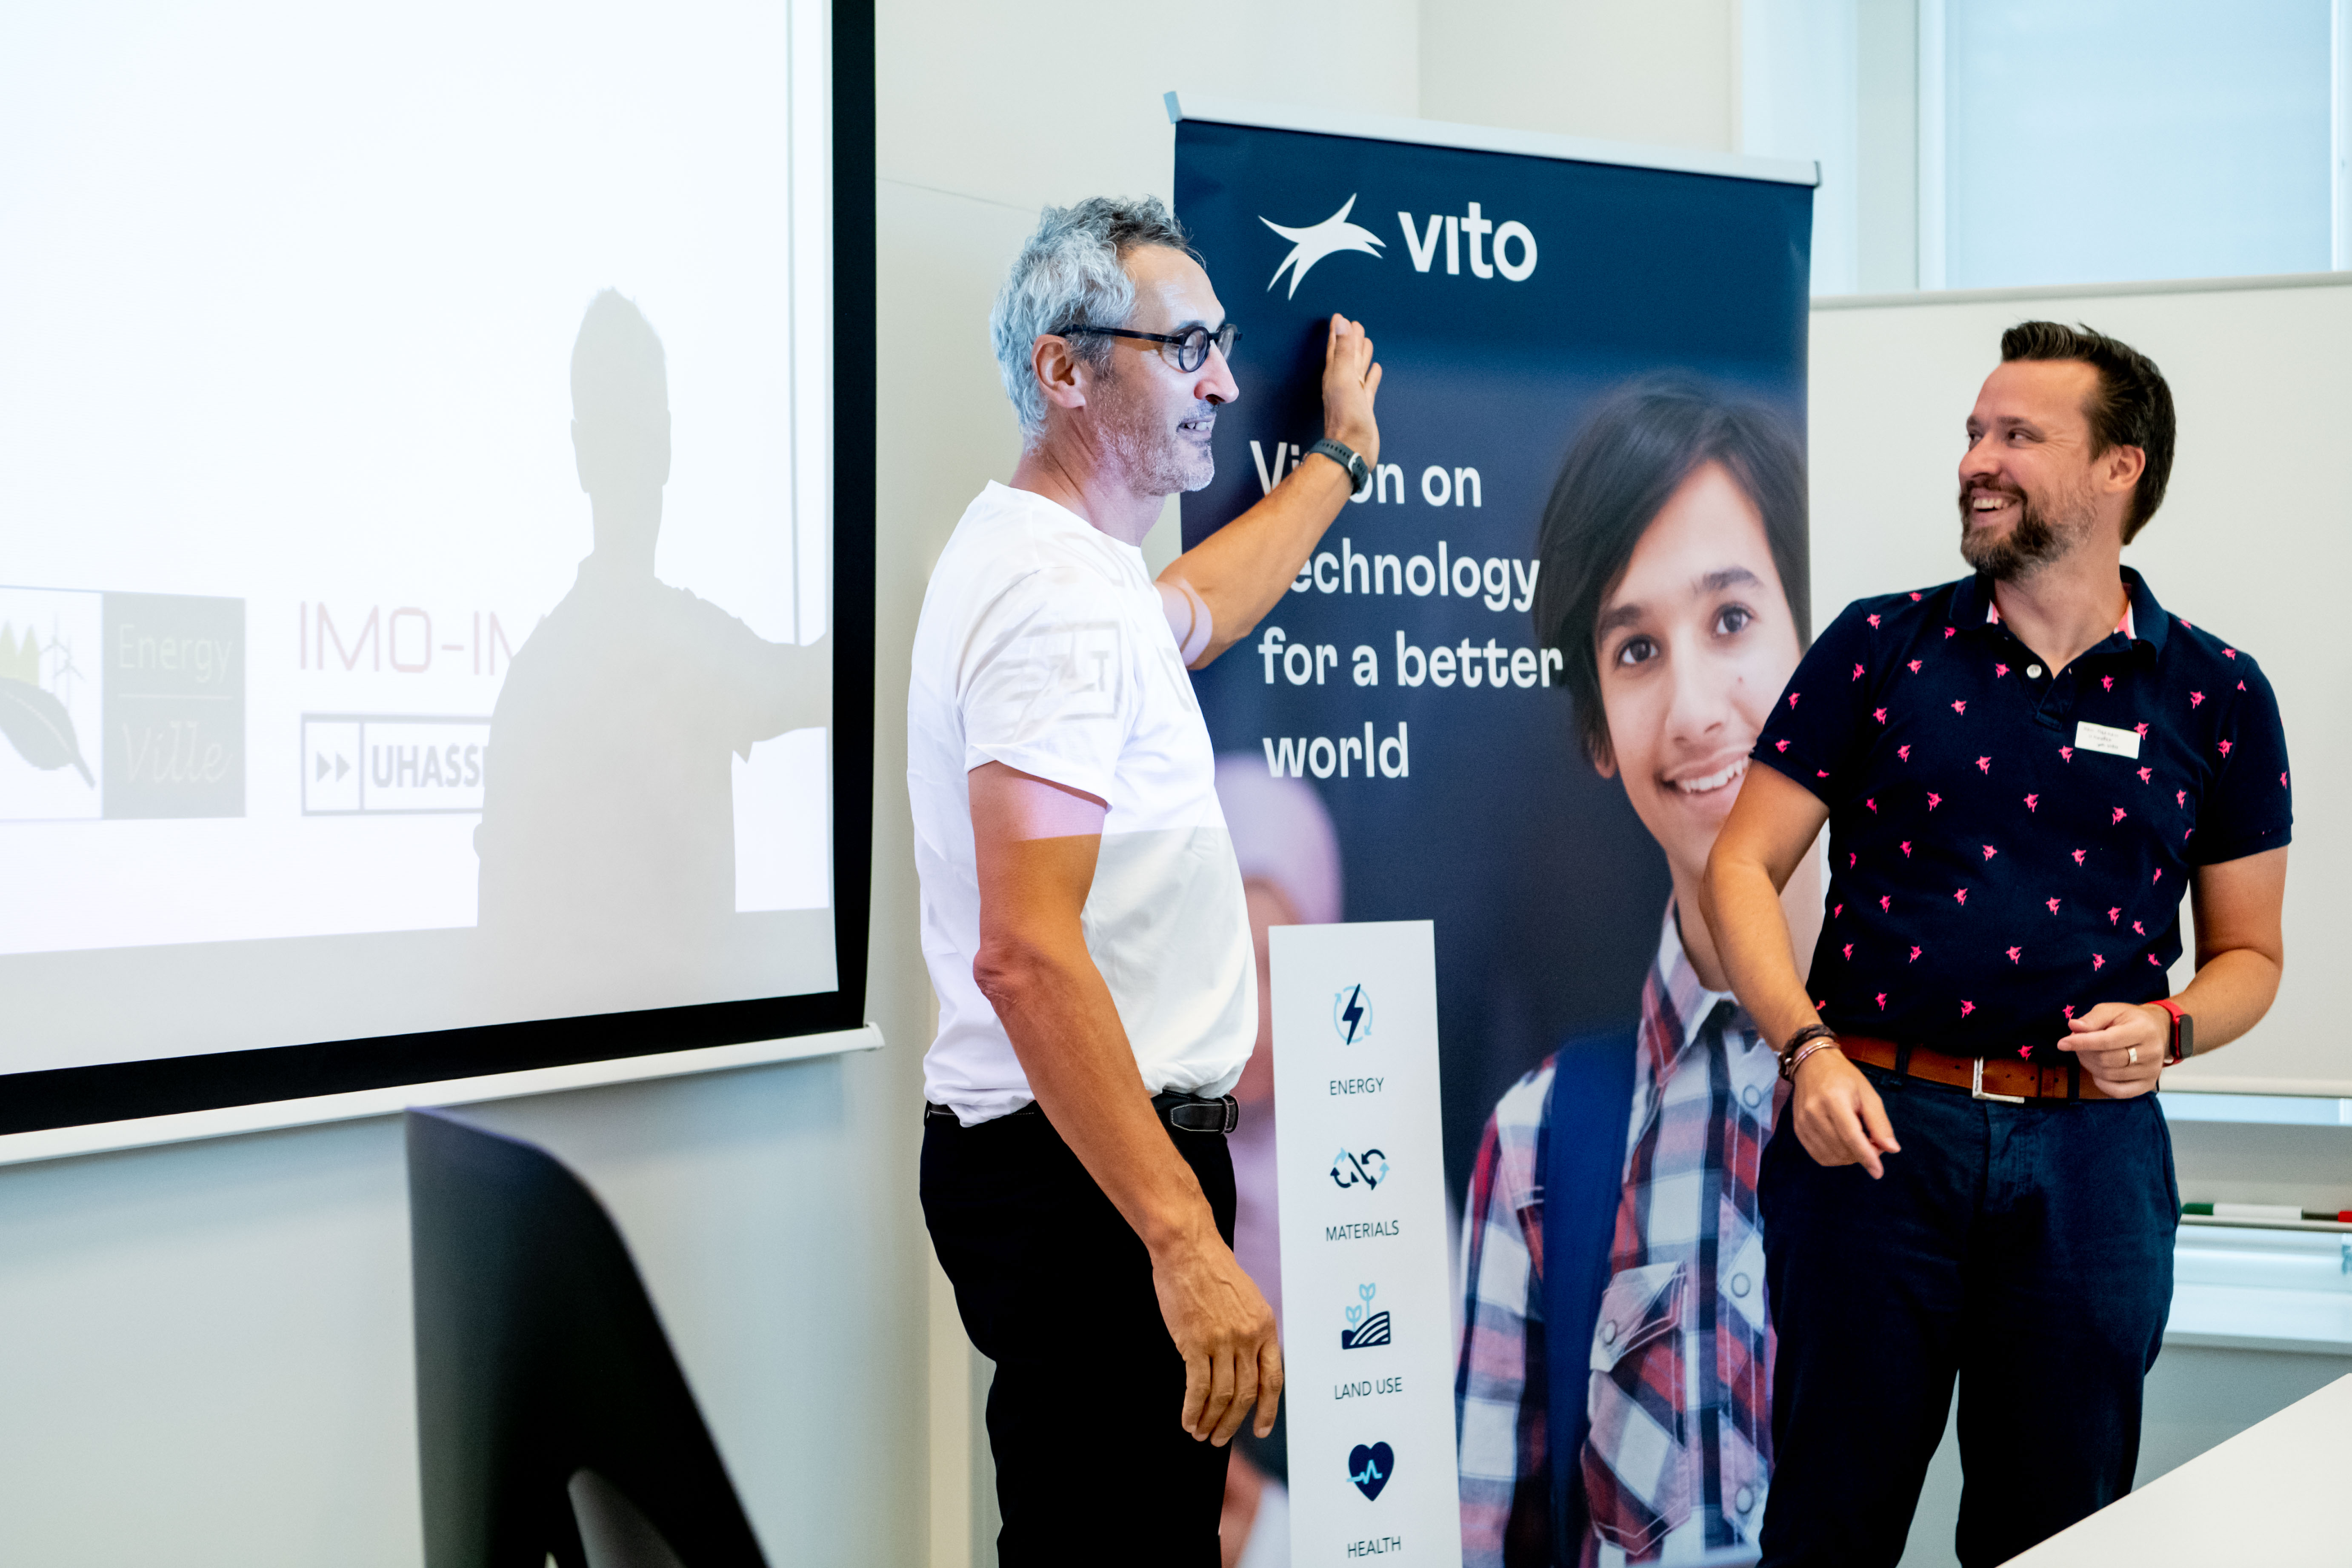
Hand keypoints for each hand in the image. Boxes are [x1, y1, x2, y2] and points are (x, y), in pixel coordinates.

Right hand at [1149, 1228, 1283, 1443]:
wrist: (1188, 1249)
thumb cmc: (1213, 1270)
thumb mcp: (1248, 1298)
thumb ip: (1252, 1330)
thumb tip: (1247, 1365)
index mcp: (1265, 1327)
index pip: (1272, 1379)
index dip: (1267, 1409)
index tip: (1259, 1430)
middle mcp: (1248, 1337)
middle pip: (1245, 1393)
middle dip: (1232, 1423)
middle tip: (1220, 1439)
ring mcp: (1222, 1341)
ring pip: (1221, 1396)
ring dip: (1210, 1420)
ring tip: (1200, 1433)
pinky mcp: (1195, 1342)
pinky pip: (1197, 1387)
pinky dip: (1192, 1409)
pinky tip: (1187, 1419)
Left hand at [1319, 313, 1381, 465]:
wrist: (1352, 449)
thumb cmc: (1346, 418)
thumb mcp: (1345, 378)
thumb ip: (1345, 351)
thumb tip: (1341, 323)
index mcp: (1335, 375)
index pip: (1336, 348)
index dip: (1338, 332)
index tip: (1339, 317)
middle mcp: (1342, 383)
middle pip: (1348, 356)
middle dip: (1351, 340)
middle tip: (1355, 324)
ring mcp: (1353, 395)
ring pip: (1358, 369)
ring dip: (1362, 355)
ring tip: (1366, 341)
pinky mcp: (1364, 407)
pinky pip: (1367, 386)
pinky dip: (1371, 376)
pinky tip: (1375, 369)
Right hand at [1789, 1047, 1900, 1177]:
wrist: (1812, 1064)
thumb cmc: (1845, 1078)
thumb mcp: (1868, 1094)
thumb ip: (1879, 1123)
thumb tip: (1892, 1150)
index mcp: (1834, 1099)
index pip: (1851, 1136)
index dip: (1866, 1156)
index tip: (1878, 1173)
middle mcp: (1813, 1112)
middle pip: (1842, 1149)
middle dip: (1862, 1154)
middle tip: (1874, 1143)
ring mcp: (1802, 1122)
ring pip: (1830, 1156)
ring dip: (1849, 1158)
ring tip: (1859, 1143)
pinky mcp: (1797, 1129)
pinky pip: (1818, 1155)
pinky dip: (1835, 1157)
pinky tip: (1843, 1147)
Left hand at [2058, 1002, 2168, 1097]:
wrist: (2157, 1030)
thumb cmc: (2129, 1020)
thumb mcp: (2112, 1010)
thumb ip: (2092, 1018)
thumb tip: (2074, 1026)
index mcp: (2143, 1030)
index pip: (2107, 1041)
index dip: (2082, 1043)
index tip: (2062, 1043)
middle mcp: (2152, 1052)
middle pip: (2106, 1059)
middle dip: (2084, 1052)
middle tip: (2078, 1043)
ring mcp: (2151, 1071)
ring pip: (2109, 1075)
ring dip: (2090, 1065)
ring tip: (2088, 1053)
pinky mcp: (2148, 1084)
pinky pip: (2118, 1091)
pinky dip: (2102, 1083)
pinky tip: (2098, 1071)